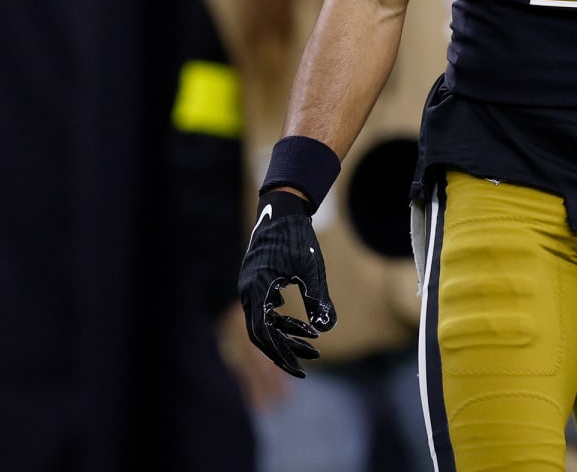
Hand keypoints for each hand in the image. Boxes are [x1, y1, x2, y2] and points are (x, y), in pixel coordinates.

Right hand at [237, 190, 335, 377]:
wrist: (283, 207)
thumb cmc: (297, 236)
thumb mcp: (312, 268)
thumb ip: (318, 298)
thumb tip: (327, 328)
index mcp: (257, 288)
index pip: (264, 335)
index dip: (282, 354)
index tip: (301, 369)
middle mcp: (248, 290)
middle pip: (260, 334)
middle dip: (283, 351)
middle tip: (306, 364)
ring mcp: (250, 285)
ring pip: (263, 322)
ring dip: (285, 335)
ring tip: (312, 342)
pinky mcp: (256, 280)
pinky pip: (265, 309)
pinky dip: (281, 320)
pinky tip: (301, 325)